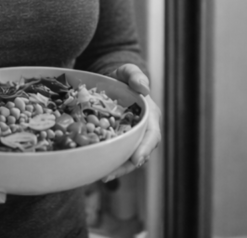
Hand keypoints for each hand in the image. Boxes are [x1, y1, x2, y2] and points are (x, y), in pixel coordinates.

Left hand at [102, 64, 161, 182]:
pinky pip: (116, 154)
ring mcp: (131, 137)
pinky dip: (108, 162)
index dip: (145, 148)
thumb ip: (134, 74)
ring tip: (101, 175)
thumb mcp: (127, 71)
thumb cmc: (122, 77)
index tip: (135, 159)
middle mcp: (143, 130)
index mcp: (150, 116)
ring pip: (127, 157)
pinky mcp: (119, 141)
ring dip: (116, 168)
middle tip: (110, 174)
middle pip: (139, 152)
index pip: (152, 135)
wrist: (112, 83)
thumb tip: (143, 87)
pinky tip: (95, 168)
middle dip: (126, 165)